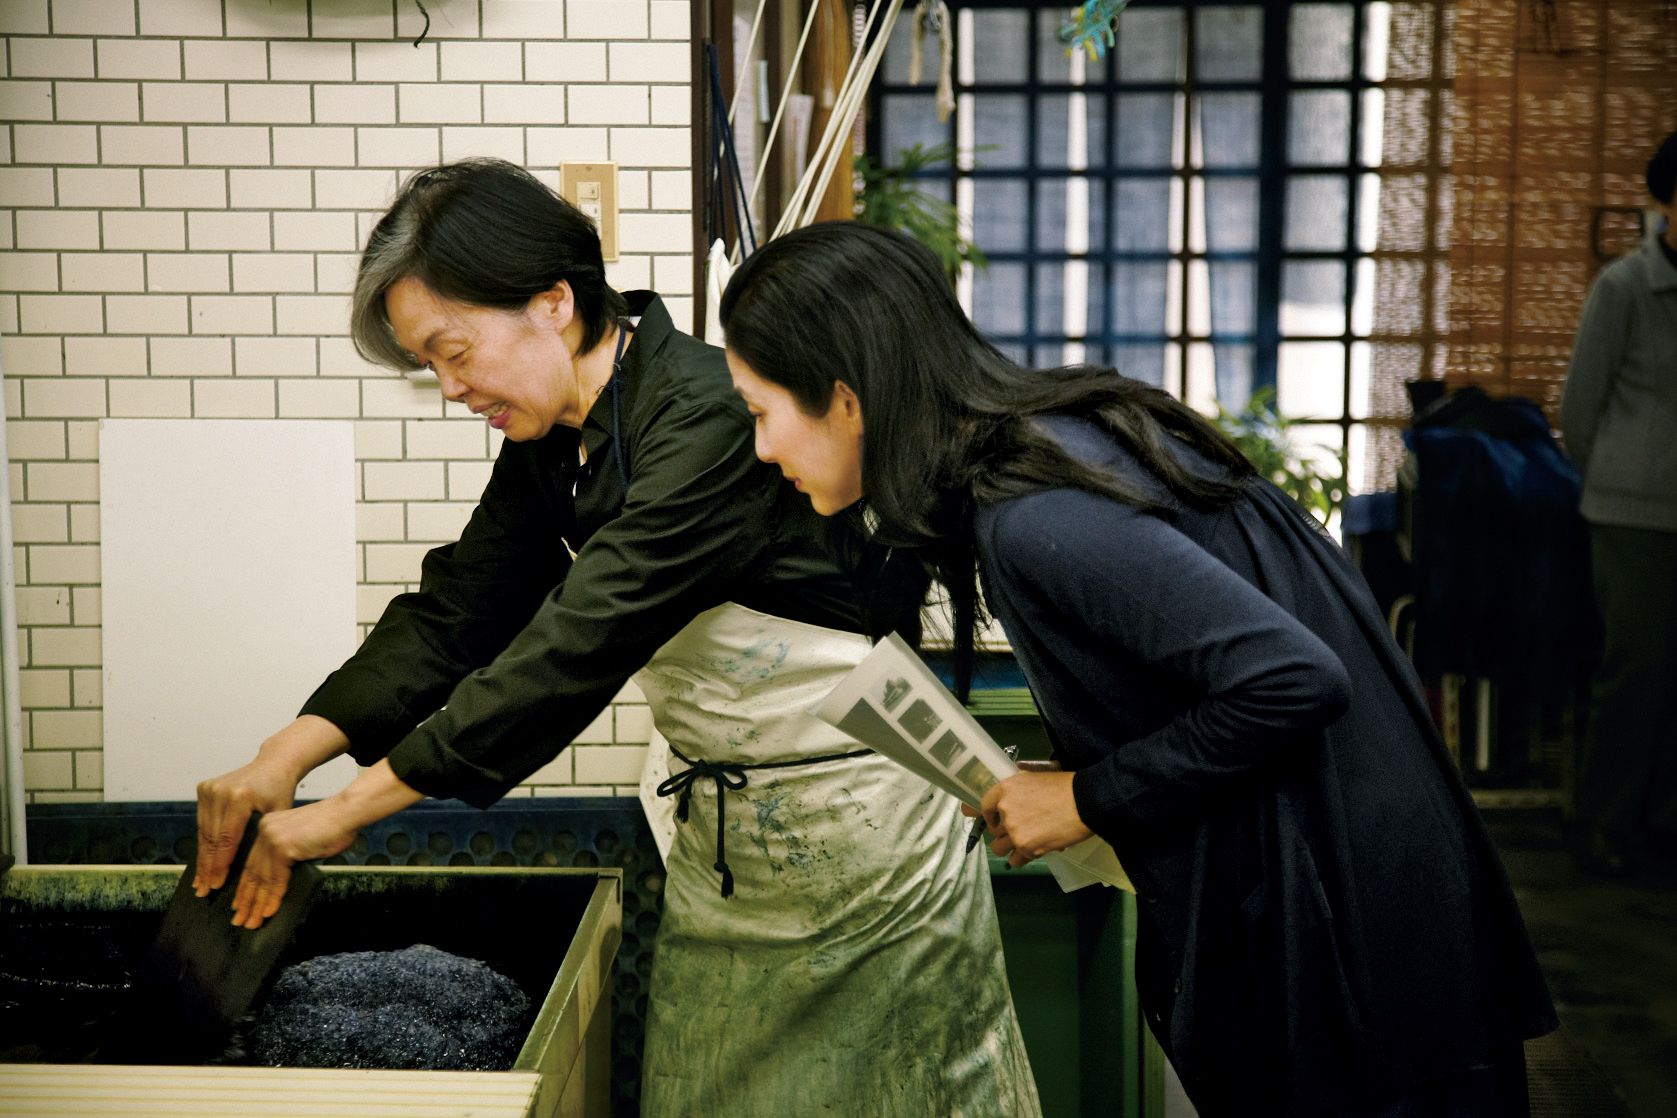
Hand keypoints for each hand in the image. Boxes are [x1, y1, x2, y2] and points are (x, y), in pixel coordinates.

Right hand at [194, 756, 298, 896]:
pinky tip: (201, 860)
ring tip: (200, 881)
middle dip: (208, 867)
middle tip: (204, 891)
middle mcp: (221, 791)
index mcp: (240, 797)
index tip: (216, 886)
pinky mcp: (204, 788)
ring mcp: (210, 788)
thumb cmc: (280, 791)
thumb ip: (262, 841)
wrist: (274, 764)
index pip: (227, 839)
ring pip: (203, 832)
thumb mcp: (277, 816)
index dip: (220, 865)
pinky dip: (203, 842)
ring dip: (202, 858)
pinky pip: (202, 822)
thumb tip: (247, 875)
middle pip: (212, 838)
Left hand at [230, 800, 357, 928]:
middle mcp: (265, 831)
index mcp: (267, 826)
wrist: (347, 812)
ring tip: (251, 922)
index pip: (251, 863)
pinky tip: (268, 912)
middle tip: (240, 919)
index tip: (240, 904)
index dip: (245, 887)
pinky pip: (276, 880)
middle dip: (246, 900)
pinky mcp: (283, 848)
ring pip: (262, 879)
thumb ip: (288, 854)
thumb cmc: (333, 825)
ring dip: (256, 905)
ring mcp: (273, 839)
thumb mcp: (302, 840)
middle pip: (252, 873)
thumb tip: (278, 882)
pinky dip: (273, 898)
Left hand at [981, 771, 1092, 867]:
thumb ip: (1016, 791)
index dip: (989, 816)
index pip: (984, 806)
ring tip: (1025, 843)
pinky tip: (1031, 852)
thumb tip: (1010, 802)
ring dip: (1010, 847)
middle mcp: (1004, 810)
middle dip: (1004, 832)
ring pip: (999, 848)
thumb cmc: (1063, 787)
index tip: (995, 821)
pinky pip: (1014, 860)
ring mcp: (1014, 831)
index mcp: (1005, 789)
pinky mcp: (1026, 848)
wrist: (1084, 801)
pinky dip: (1021, 858)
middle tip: (1021, 830)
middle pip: (994, 830)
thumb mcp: (1033, 779)